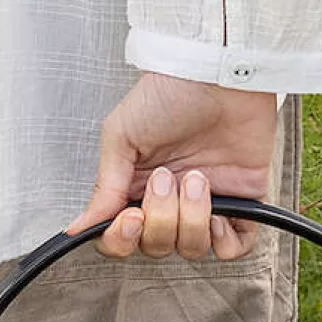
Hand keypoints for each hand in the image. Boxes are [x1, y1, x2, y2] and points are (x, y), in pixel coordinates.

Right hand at [68, 70, 278, 261]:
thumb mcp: (121, 134)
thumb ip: (105, 186)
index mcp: (135, 186)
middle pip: (156, 247)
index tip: (129, 217)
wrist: (218, 74)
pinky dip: (225, 240)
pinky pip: (233, 248)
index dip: (122, 239)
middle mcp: (168, 201)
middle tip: (166, 178)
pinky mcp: (243, 203)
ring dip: (191, 218)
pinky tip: (219, 211)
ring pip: (191, 248)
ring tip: (196, 179)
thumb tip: (79, 227)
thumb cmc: (169, 93)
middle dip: (160, 218)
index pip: (120, 238)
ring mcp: (205, 204)